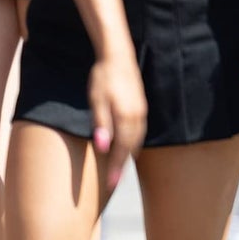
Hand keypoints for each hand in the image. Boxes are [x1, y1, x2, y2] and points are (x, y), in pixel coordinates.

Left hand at [86, 54, 146, 190]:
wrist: (118, 55)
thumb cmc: (103, 77)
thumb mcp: (96, 100)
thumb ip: (101, 124)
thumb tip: (103, 147)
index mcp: (126, 116)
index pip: (121, 148)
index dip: (115, 167)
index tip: (110, 184)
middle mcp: (138, 115)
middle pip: (131, 146)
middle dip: (122, 165)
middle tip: (113, 183)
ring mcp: (141, 110)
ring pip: (137, 139)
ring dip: (128, 155)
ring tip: (119, 170)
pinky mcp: (141, 106)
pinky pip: (139, 131)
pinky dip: (133, 143)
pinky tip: (127, 147)